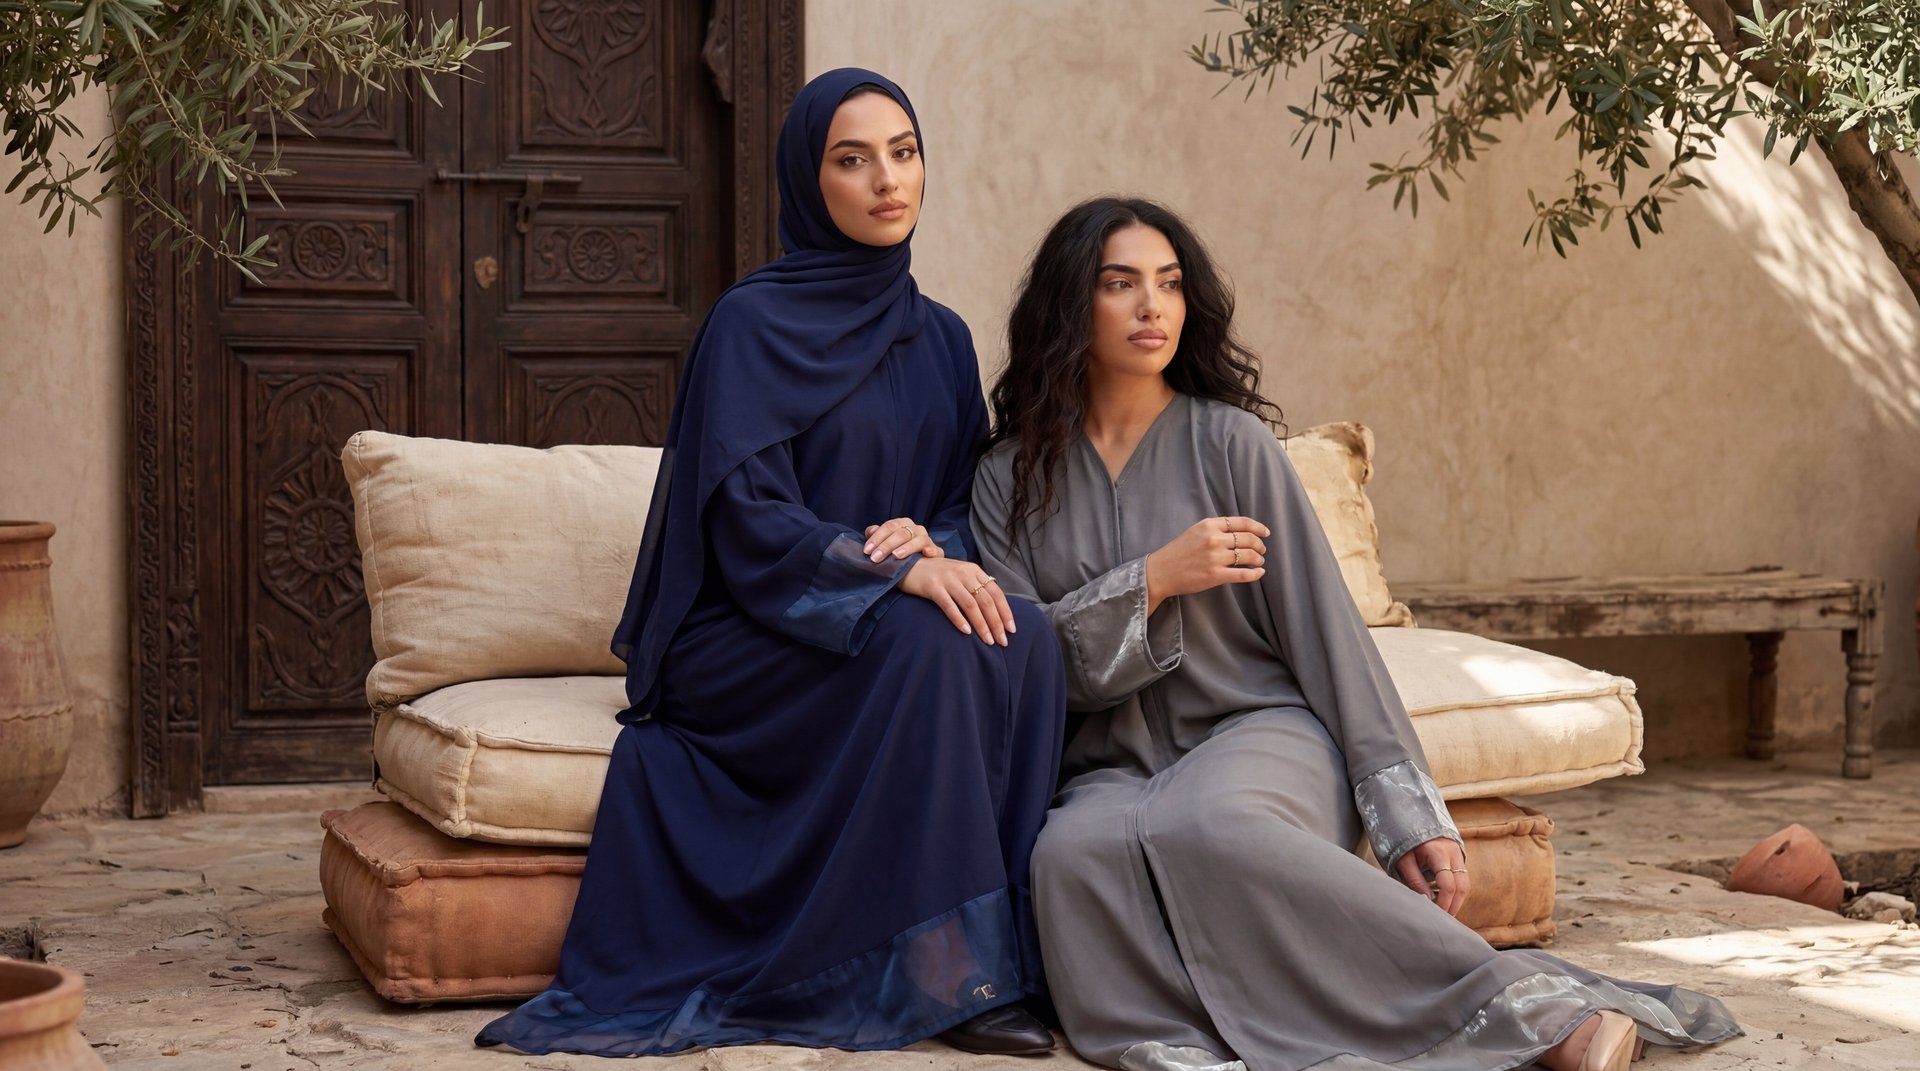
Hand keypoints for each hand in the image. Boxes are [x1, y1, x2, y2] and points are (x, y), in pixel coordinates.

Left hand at [863, 517, 943, 562]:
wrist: (917, 565)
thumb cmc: (897, 551)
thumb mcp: (885, 542)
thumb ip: (877, 535)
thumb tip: (871, 532)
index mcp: (903, 524)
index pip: (890, 526)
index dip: (877, 537)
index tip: (867, 550)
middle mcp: (917, 529)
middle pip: (902, 533)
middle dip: (887, 545)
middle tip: (875, 558)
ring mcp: (927, 540)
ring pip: (918, 540)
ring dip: (907, 548)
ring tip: (896, 556)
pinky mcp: (936, 552)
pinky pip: (936, 550)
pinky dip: (931, 550)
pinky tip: (925, 554)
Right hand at [899, 558, 1015, 645]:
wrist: (909, 565)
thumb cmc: (937, 574)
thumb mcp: (960, 574)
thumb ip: (975, 585)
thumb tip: (995, 608)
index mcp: (973, 570)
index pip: (996, 592)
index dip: (1005, 612)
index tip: (1011, 629)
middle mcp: (963, 573)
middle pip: (986, 600)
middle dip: (996, 623)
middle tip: (1002, 642)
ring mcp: (948, 579)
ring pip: (971, 605)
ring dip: (981, 625)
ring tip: (988, 641)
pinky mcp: (933, 587)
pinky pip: (949, 606)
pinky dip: (959, 619)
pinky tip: (966, 632)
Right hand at [1144, 516, 1269, 611]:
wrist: (1161, 572)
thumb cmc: (1178, 552)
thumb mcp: (1195, 531)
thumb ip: (1215, 529)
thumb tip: (1240, 532)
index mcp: (1209, 525)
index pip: (1242, 522)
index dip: (1258, 527)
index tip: (1265, 533)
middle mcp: (1213, 539)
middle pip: (1248, 539)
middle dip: (1259, 545)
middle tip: (1261, 551)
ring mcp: (1215, 557)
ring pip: (1248, 555)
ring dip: (1258, 559)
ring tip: (1259, 562)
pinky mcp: (1215, 575)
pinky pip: (1243, 574)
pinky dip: (1255, 574)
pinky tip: (1259, 573)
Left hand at [1395, 837, 1469, 916]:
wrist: (1409, 816)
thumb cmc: (1402, 838)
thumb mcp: (1403, 859)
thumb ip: (1415, 881)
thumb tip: (1427, 902)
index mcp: (1439, 852)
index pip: (1448, 884)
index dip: (1444, 903)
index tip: (1437, 915)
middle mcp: (1453, 852)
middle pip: (1463, 886)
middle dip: (1455, 905)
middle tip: (1444, 919)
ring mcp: (1458, 852)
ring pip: (1465, 883)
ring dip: (1457, 899)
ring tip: (1445, 912)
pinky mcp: (1458, 855)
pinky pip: (1462, 877)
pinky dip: (1456, 890)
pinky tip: (1446, 899)